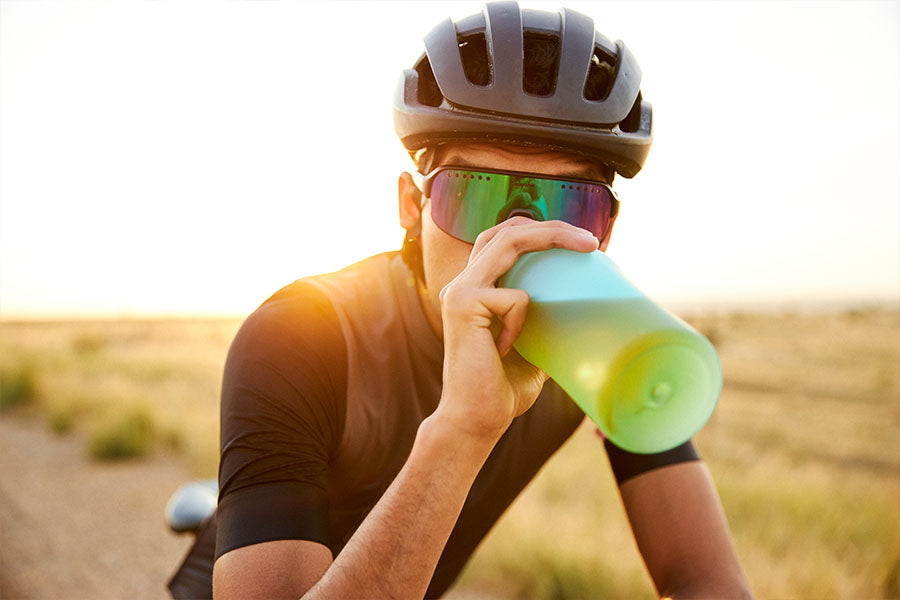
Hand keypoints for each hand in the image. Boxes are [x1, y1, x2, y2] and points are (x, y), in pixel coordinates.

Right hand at [435, 217, 599, 441]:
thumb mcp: (534, 348)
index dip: (541, 231)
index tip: (583, 241)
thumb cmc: (502, 390)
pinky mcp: (463, 305)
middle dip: (551, 225)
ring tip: (588, 246)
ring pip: (508, 242)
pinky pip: (516, 298)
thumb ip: (546, 322)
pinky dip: (523, 322)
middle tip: (591, 239)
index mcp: (476, 289)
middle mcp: (463, 283)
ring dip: (551, 237)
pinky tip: (506, 350)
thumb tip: (587, 309)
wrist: (476, 421)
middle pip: (507, 230)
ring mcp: (459, 291)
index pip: (504, 241)